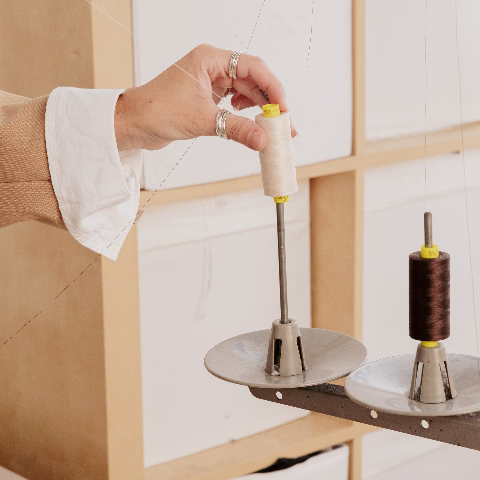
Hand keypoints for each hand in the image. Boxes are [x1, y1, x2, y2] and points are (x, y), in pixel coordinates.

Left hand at [114, 44, 295, 151]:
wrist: (133, 124)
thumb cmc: (156, 111)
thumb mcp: (202, 120)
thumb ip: (236, 129)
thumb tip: (262, 140)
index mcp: (209, 59)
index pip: (252, 67)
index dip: (272, 87)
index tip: (283, 109)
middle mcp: (212, 67)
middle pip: (252, 81)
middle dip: (269, 103)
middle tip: (284, 125)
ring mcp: (210, 82)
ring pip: (245, 93)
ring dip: (258, 111)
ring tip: (269, 129)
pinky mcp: (207, 98)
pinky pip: (234, 104)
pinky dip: (244, 115)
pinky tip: (249, 124)